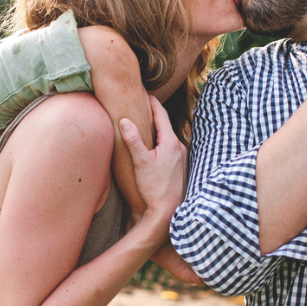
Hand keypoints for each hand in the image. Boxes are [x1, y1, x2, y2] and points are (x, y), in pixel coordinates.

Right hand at [119, 96, 186, 229]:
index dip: (152, 103)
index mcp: (170, 142)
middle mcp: (179, 147)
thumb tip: (125, 121)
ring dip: (158, 130)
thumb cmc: (154, 188)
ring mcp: (182, 158)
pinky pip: (170, 148)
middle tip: (143, 105)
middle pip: (166, 125)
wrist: (167, 212)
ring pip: (168, 137)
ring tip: (146, 124)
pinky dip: (161, 142)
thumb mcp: (140, 163)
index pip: (161, 115)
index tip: (145, 93)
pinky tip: (154, 148)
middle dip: (154, 115)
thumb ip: (133, 141)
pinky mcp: (180, 167)